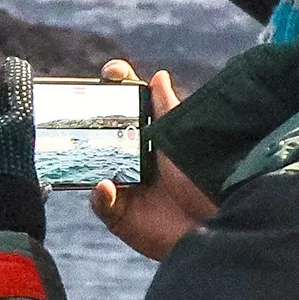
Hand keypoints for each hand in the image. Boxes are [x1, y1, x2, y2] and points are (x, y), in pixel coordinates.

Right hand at [87, 59, 211, 260]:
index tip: (112, 73)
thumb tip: (158, 76)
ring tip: (89, 147)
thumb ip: (168, 110)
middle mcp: (133, 160)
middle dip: (87, 117)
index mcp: (150, 138)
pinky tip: (106, 186)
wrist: (216, 226)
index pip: (127, 107)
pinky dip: (100, 194)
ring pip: (93, 166)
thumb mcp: (184, 139)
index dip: (117, 88)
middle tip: (82, 100)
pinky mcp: (120, 214)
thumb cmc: (205, 181)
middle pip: (101, 133)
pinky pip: (100, 201)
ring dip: (87, 157)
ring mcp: (125, 187)